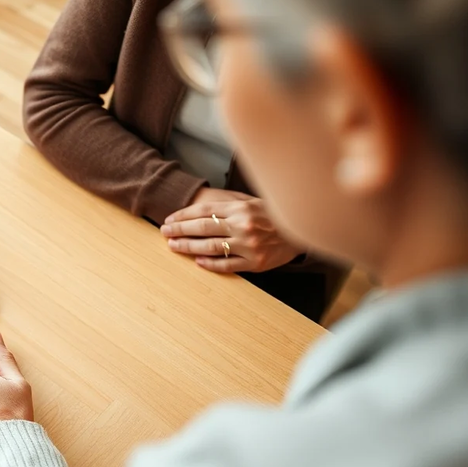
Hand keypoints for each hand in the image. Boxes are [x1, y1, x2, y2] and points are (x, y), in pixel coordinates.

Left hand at [161, 188, 301, 272]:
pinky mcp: (256, 262)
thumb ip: (229, 204)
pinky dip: (211, 264)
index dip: (183, 215)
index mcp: (240, 208)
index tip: (169, 219)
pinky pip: (228, 265)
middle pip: (202, 228)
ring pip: (210, 247)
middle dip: (179, 230)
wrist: (303, 228)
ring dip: (188, 247)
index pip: (203, 211)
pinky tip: (197, 261)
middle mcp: (242, 225)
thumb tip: (200, 207)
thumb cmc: (273, 213)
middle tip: (164, 232)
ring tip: (174, 246)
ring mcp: (248, 245)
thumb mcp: (252, 201)